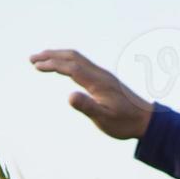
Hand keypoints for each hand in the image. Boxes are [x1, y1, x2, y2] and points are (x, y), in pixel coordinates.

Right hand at [29, 49, 154, 139]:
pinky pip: (83, 63)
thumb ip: (87, 107)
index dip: (52, 64)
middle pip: (72, 57)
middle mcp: (100, 74)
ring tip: (42, 60)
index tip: (36, 66)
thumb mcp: (104, 119)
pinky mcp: (105, 79)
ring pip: (78, 58)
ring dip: (58, 56)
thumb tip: (69, 97)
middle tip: (32, 59)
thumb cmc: (125, 123)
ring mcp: (103, 75)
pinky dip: (68, 61)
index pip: (71, 67)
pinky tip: (64, 68)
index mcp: (97, 82)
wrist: (147, 120)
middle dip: (51, 56)